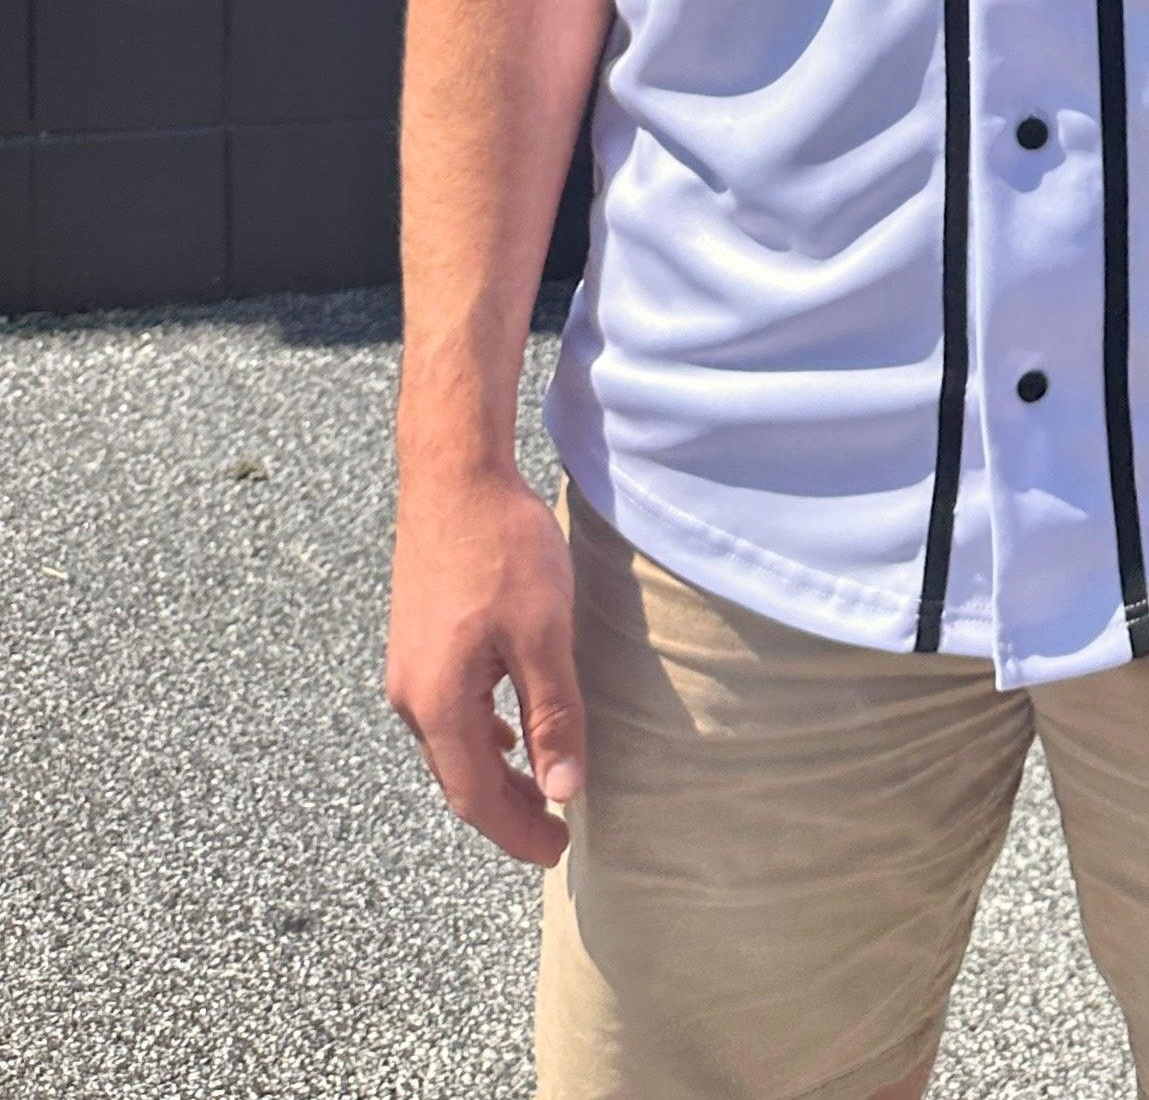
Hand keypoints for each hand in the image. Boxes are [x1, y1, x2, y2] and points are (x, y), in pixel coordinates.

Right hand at [385, 463, 586, 869]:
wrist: (455, 474)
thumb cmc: (501, 548)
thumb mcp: (543, 633)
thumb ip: (553, 715)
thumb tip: (562, 790)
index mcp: (438, 702)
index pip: (475, 797)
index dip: (516, 831)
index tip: (557, 852)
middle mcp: (411, 693)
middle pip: (459, 776)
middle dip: (507, 810)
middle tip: (555, 830)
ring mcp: (409, 666)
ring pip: (452, 744)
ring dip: (495, 773)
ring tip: (541, 787)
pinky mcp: (418, 640)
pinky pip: (446, 710)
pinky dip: (481, 735)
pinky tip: (509, 729)